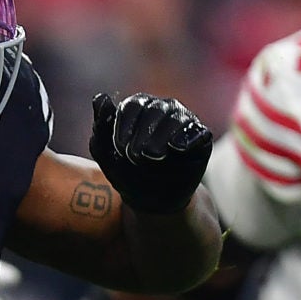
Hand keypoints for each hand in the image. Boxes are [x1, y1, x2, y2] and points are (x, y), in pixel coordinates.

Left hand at [91, 93, 213, 215]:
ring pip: (176, 118)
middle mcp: (163, 109)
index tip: (119, 149)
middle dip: (142, 135)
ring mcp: (184, 122)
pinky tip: (175, 148)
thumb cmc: (127, 172)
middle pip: (154, 109)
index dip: (124, 127)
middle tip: (134, 157)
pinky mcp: (200, 138)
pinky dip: (186, 138)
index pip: (133, 105)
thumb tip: (100, 97)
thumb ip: (101, 125)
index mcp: (140, 108)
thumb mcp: (105, 152)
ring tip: (152, 157)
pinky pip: (198, 131)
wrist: (150, 201)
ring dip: (160, 138)